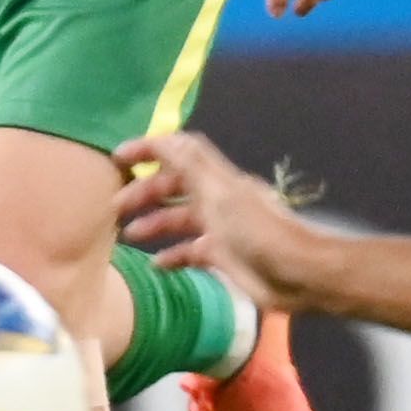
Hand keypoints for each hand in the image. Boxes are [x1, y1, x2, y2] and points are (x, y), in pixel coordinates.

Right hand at [116, 126, 328, 306]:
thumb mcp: (221, 194)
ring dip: (153, 223)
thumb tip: (161, 137)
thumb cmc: (258, 232)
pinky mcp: (222, 257)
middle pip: (173, 186)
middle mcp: (216, 199)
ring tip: (126, 235)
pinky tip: (155, 265)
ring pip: (178, 219)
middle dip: (143, 192)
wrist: (298, 274)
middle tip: (113, 206)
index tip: (117, 159)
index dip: (149, 150)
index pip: (178, 152)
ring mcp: (219, 229)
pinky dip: (172, 255)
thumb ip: (190, 164)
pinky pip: (190, 252)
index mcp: (216, 179)